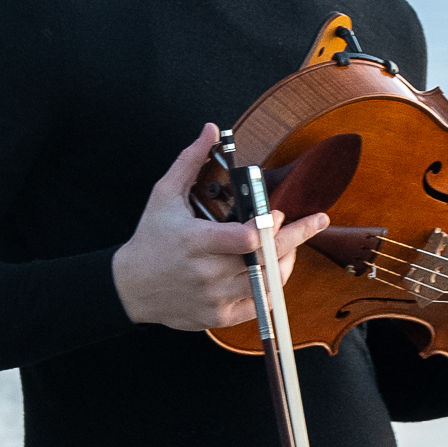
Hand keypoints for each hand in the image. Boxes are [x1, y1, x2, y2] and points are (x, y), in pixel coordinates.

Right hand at [112, 123, 328, 330]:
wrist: (130, 287)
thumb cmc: (150, 238)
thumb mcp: (164, 195)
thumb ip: (190, 161)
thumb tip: (211, 130)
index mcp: (195, 242)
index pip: (246, 239)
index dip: (269, 226)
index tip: (280, 212)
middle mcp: (207, 273)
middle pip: (265, 260)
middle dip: (296, 238)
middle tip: (317, 221)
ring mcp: (214, 298)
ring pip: (267, 282)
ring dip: (286, 260)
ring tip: (292, 244)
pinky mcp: (218, 316)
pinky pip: (259, 305)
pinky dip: (273, 288)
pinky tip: (276, 271)